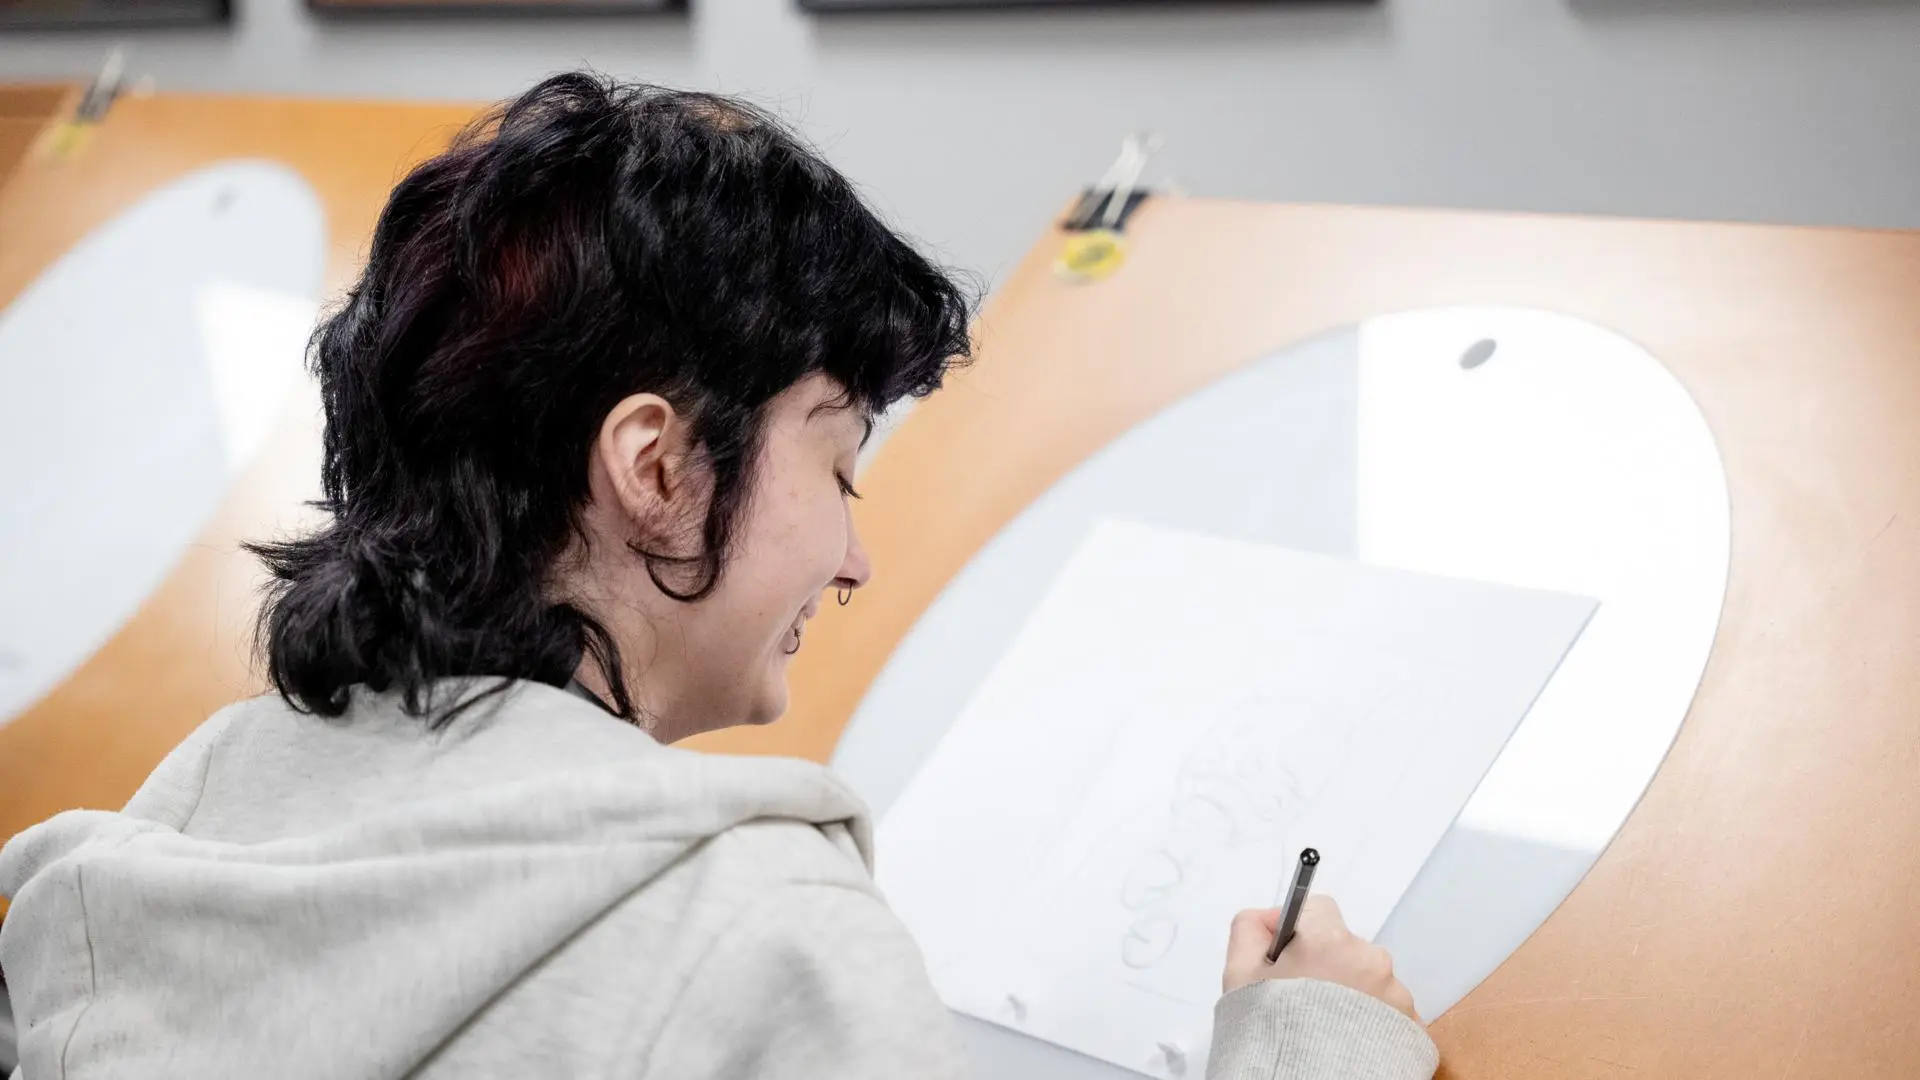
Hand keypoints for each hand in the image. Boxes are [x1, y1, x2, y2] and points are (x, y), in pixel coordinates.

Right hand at [1222, 895, 1419, 1020]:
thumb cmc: (1275, 1034)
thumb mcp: (1239, 976)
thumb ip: (1249, 931)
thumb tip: (1263, 919)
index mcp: (1329, 940)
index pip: (1317, 909)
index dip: (1297, 930)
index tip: (1287, 956)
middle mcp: (1370, 960)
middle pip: (1344, 946)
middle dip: (1325, 965)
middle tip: (1301, 999)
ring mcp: (1395, 994)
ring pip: (1368, 979)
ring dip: (1351, 993)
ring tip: (1326, 1026)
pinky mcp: (1410, 1025)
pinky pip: (1388, 1009)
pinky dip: (1372, 1019)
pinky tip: (1348, 1039)